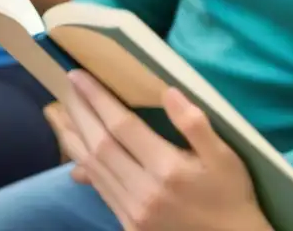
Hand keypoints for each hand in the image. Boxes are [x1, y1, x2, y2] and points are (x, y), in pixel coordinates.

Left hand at [59, 70, 272, 230]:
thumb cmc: (230, 192)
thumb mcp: (224, 155)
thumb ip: (195, 123)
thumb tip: (169, 92)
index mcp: (167, 169)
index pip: (122, 126)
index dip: (98, 100)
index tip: (80, 77)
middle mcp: (143, 191)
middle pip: (99, 145)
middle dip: (80, 113)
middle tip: (68, 86)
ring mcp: (132, 212)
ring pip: (94, 168)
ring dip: (75, 138)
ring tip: (62, 113)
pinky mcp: (128, 225)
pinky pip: (100, 189)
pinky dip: (84, 165)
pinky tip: (78, 151)